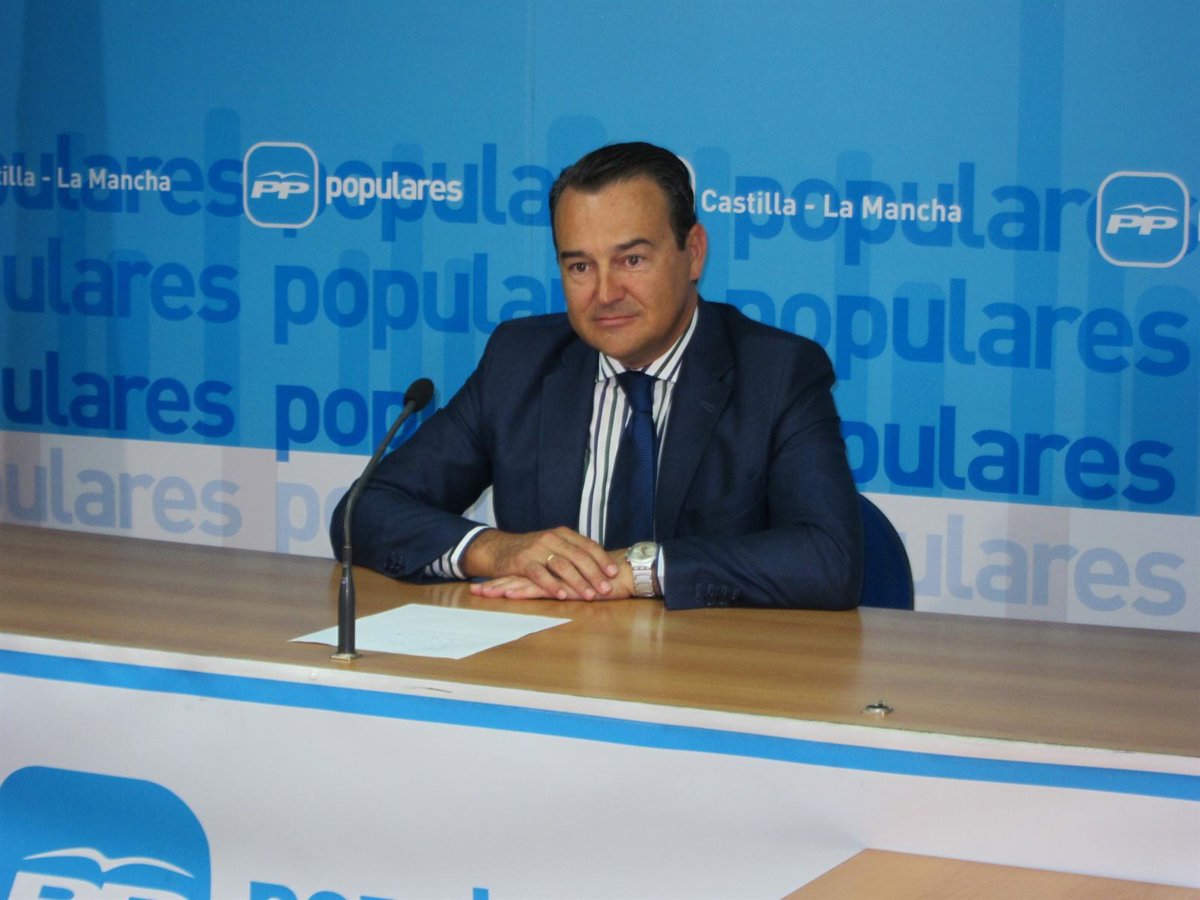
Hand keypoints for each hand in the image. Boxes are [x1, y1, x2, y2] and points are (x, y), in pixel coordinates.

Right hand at [463, 527, 622, 600]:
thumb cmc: (532, 552)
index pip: (587, 545)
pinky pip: (540, 574)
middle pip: (578, 556)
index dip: (602, 559)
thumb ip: (573, 551)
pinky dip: (552, 585)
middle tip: (606, 589)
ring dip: (578, 581)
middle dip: (594, 574)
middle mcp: (551, 538)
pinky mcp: (522, 561)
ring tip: (590, 595)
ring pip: (562, 565)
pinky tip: (563, 596)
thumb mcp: (554, 546)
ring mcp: (536, 549)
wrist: (498, 548)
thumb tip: (600, 563)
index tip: (614, 572)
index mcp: (562, 534)